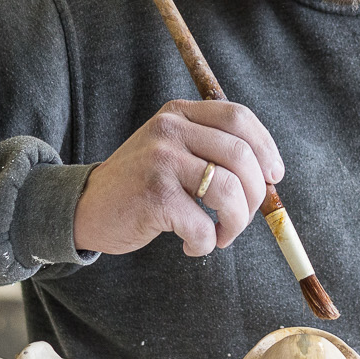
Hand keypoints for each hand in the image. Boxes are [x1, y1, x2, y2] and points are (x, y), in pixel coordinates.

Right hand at [73, 100, 284, 256]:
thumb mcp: (172, 151)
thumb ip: (211, 150)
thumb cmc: (141, 185)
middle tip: (243, 217)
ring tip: (222, 235)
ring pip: (228, 190)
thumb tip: (268, 176)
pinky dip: (206, 242)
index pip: (238, 117)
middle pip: (240, 155)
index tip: (274, 176)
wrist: (85, 207)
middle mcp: (170, 130)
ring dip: (236, 222)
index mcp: (179, 113)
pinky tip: (192, 244)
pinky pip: (203, 224)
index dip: (265, 147)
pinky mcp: (155, 196)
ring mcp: (161, 161)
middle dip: (255, 195)